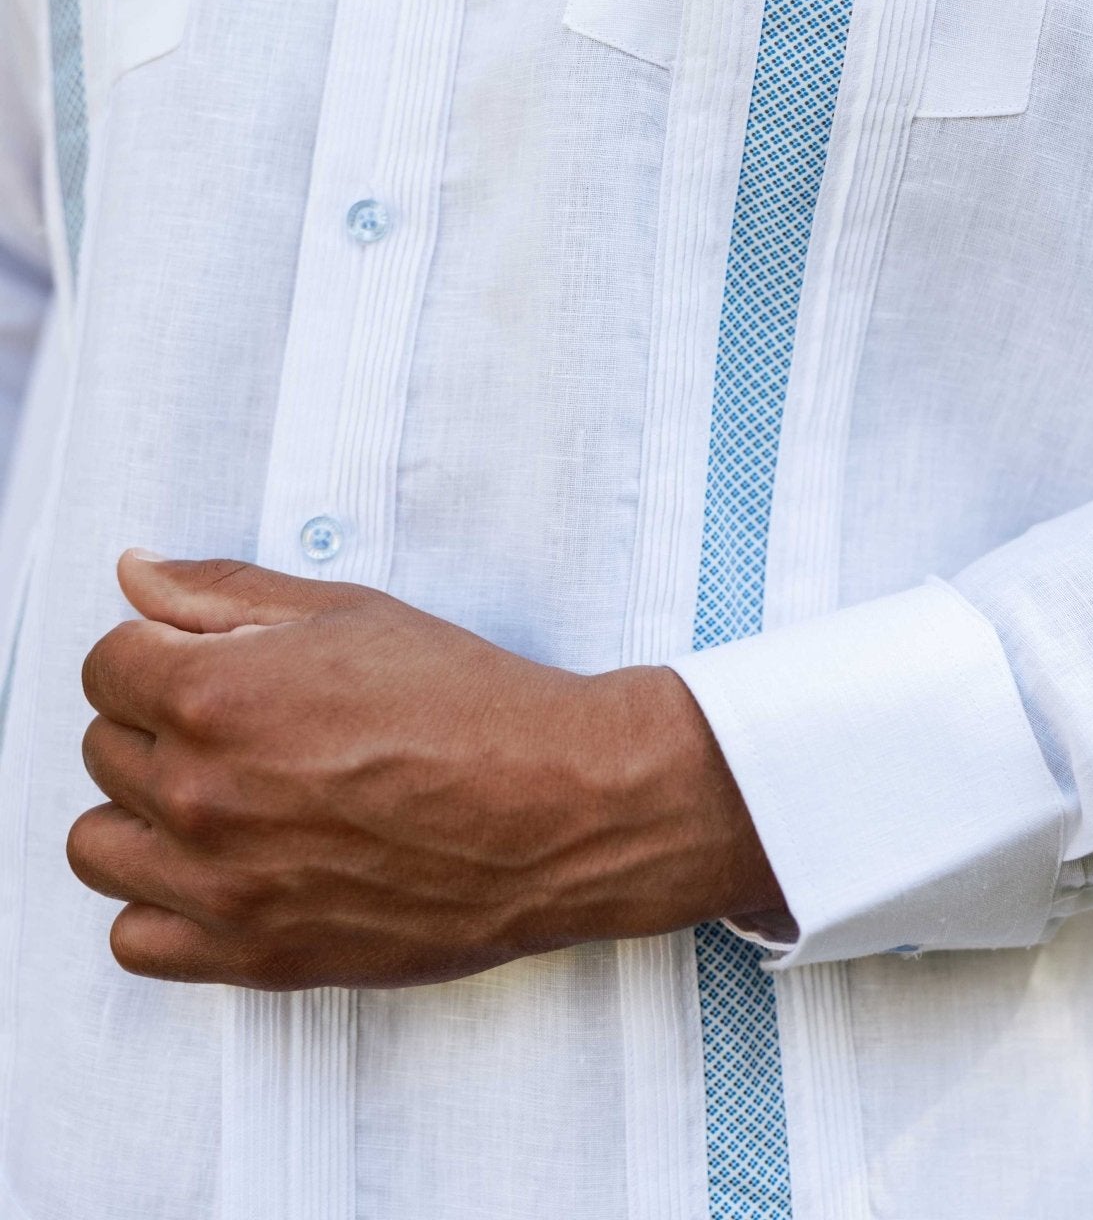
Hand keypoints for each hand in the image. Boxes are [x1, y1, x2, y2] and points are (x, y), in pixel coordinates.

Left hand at [67, 553, 785, 989]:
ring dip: (145, 813)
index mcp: (215, 695)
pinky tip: (225, 866)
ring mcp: (220, 885)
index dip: (159, 652)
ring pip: (98, 844)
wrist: (558, 809)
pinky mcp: (252, 956)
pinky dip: (162, 904)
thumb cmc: (469, 704)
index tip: (208, 661)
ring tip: (224, 794)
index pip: (106, 665)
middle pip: (105, 747)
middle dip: (159, 722)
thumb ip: (223, 593)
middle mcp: (200, 794)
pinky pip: (132, 938)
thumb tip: (134, 574)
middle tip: (246, 721)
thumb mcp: (350, 614)